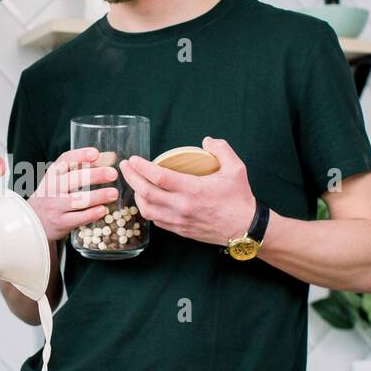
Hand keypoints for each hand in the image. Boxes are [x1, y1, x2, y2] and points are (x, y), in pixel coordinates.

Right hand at [27, 147, 119, 240]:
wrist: (33, 220)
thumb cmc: (52, 196)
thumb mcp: (59, 179)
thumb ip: (81, 168)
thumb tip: (109, 157)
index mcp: (53, 174)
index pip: (65, 160)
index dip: (80, 156)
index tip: (95, 153)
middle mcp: (52, 188)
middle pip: (74, 179)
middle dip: (95, 175)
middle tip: (113, 173)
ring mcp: (55, 206)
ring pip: (77, 200)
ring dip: (97, 196)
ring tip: (113, 193)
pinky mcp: (60, 222)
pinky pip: (77, 218)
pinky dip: (91, 214)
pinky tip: (103, 210)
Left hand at [120, 137, 255, 245]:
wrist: (245, 228)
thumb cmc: (239, 198)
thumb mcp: (236, 168)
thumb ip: (221, 149)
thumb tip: (206, 141)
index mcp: (193, 189)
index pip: (158, 177)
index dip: (141, 167)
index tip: (133, 159)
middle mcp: (182, 206)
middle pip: (146, 192)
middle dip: (131, 178)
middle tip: (125, 167)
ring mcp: (179, 220)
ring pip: (147, 209)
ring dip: (136, 195)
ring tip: (134, 182)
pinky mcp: (179, 230)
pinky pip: (156, 220)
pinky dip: (147, 209)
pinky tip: (147, 200)